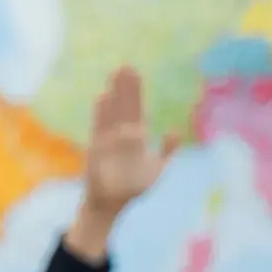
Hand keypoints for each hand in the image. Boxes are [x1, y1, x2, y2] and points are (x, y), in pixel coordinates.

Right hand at [69, 67, 174, 259]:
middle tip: (125, 66)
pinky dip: (102, 114)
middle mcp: (120, 135)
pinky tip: (102, 97)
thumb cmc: (133, 189)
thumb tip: (173, 132)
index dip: (135, 92)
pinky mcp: (98, 150)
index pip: (135, 109)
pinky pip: (100, 129)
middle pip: (124, 107)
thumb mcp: (156, 169)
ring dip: (114, 95)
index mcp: (135, 137)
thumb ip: (166, 151)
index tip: (134, 73)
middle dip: (125, 88)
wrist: (112, 205)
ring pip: (112, 113)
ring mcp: (108, 141)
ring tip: (114, 75)